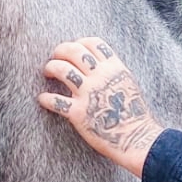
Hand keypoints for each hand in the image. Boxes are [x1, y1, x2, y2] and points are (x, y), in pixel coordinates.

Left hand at [38, 37, 162, 176]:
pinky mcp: (78, 114)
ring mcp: (88, 94)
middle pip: (73, 51)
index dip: (79, 43)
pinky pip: (55, 101)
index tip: (73, 50)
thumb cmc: (134, 114)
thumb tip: (98, 64)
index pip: (92, 43)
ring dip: (51, 68)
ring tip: (48, 73)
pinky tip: (43, 99)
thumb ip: (113, 71)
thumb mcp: (128, 83)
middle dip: (60, 51)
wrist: (137, 139)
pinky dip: (45, 98)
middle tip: (55, 58)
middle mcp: (100, 77)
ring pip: (61, 69)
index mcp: (114, 68)